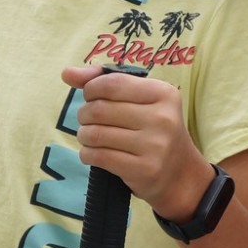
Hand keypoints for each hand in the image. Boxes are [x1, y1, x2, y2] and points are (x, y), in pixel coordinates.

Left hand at [60, 66, 213, 221]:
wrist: (180, 174)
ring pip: (96, 134)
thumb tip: (67, 73)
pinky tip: (91, 153)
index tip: (90, 97)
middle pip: (101, 109)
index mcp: (163, 93)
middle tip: (87, 120)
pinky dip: (87, 154)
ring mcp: (155, 146)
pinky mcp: (144, 170)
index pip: (112, 83)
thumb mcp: (141, 100)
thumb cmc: (153, 130)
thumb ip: (105, 82)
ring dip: (84, 135)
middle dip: (84, 114)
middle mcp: (163, 118)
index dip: (91, 89)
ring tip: (89, 137)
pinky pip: (99, 157)